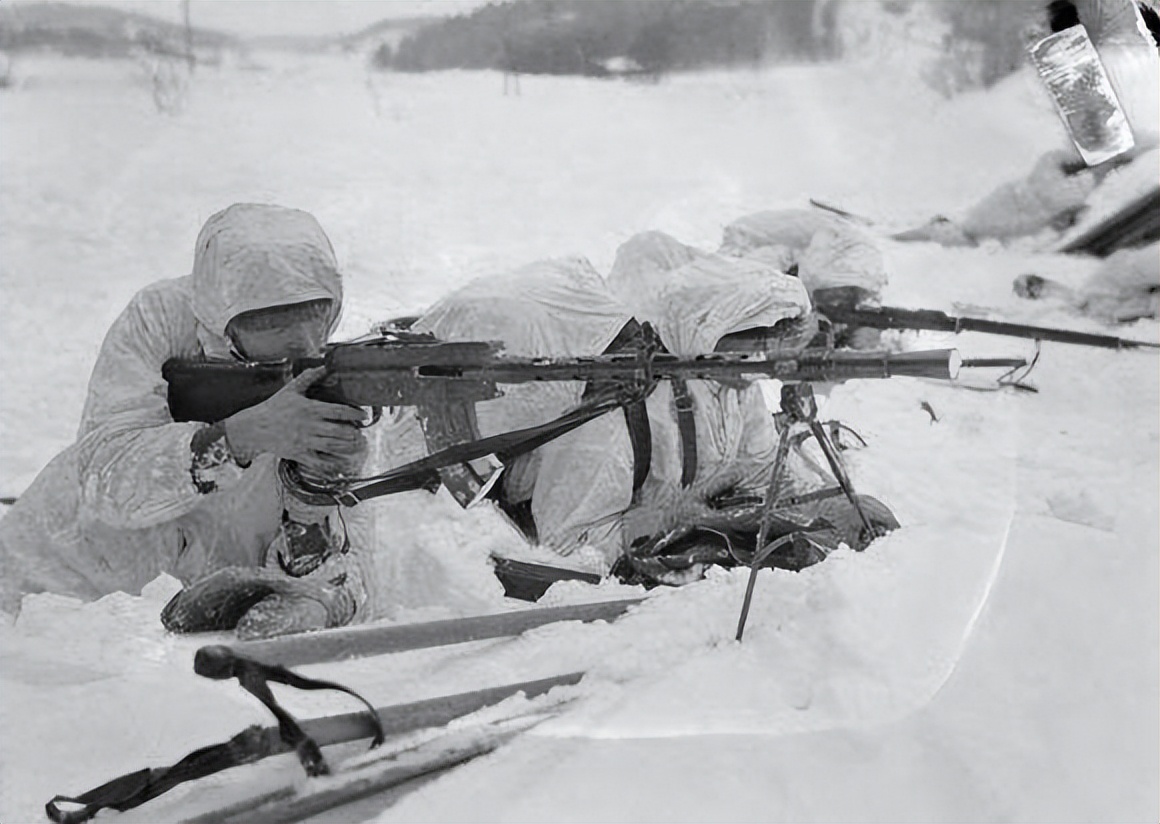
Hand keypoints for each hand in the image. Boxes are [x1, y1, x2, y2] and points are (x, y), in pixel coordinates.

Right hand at [223, 366, 367, 477]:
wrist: (253, 427)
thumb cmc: (274, 407)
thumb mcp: (291, 389)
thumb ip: (309, 377)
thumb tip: (325, 366)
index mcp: (309, 409)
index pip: (337, 411)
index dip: (354, 413)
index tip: (364, 415)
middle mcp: (309, 425)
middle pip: (338, 431)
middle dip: (354, 433)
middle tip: (362, 433)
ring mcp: (304, 441)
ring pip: (332, 446)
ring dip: (348, 447)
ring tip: (358, 445)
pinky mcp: (299, 454)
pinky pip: (318, 462)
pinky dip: (332, 464)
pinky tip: (342, 463)